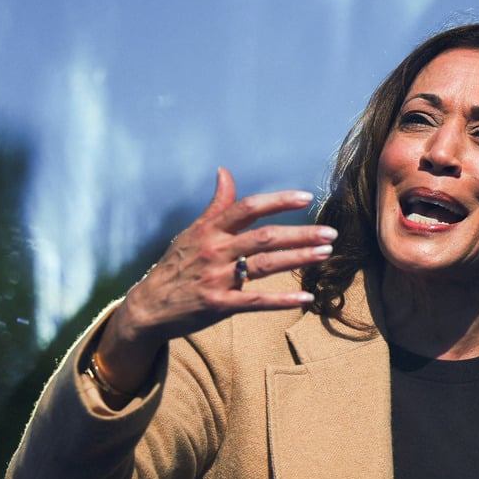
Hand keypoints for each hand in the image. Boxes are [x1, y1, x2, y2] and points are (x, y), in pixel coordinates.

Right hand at [94, 167, 335, 400]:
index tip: (306, 198)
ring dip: (298, 258)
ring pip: (265, 265)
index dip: (278, 201)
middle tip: (330, 233)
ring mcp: (217, 278)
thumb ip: (216, 206)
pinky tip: (306, 297)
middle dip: (301, 234)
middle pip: (265, 237)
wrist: (148, 306)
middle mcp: (215, 251)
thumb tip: (225, 172)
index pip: (248, 208)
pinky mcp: (219, 305)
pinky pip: (256, 301)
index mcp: (210, 230)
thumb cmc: (175, 266)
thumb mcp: (191, 232)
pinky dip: (282, 300)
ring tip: (325, 254)